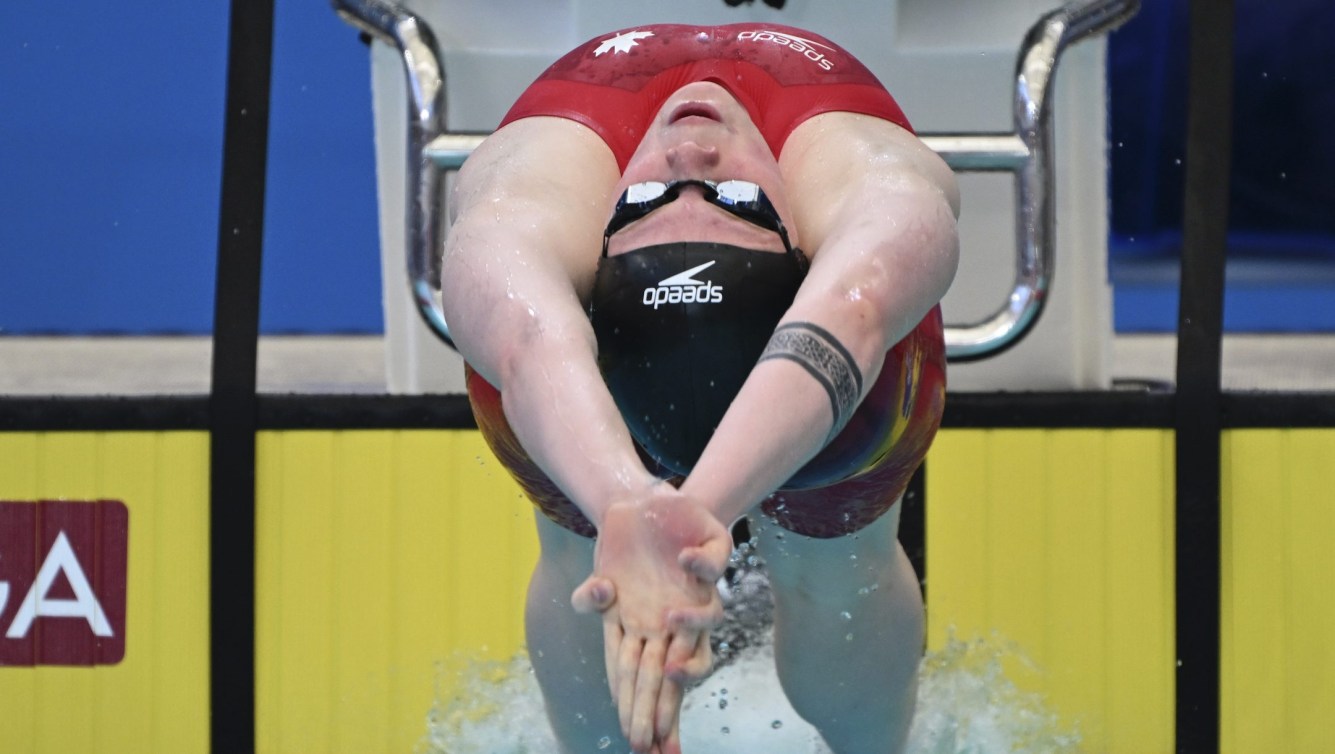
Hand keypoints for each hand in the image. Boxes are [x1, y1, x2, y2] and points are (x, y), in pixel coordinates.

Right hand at [572, 487, 731, 752]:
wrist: (647, 509)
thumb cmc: (622, 554)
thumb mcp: (599, 580)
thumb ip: (591, 597)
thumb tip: (597, 594)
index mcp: (646, 633)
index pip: (645, 683)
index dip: (644, 714)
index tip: (646, 748)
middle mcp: (675, 621)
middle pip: (671, 675)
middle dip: (661, 710)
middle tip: (654, 744)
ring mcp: (696, 591)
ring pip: (704, 626)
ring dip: (689, 640)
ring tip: (672, 666)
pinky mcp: (712, 555)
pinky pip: (712, 566)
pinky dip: (699, 566)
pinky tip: (685, 563)